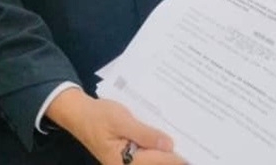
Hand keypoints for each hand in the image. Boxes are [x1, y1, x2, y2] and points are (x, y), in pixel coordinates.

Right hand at [46, 88, 184, 163]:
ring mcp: (128, 164)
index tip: (196, 153)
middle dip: (173, 156)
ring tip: (186, 145)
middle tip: (195, 147)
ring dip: (167, 153)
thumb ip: (144, 133)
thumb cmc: (98, 116)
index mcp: (125, 162)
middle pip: (158, 164)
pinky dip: (158, 150)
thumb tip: (168, 145)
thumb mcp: (121, 120)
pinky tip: (166, 141)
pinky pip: (147, 157)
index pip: (159, 161)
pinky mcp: (129, 158)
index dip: (178, 157)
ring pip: (154, 161)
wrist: (79, 115)